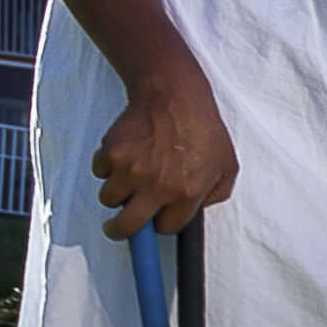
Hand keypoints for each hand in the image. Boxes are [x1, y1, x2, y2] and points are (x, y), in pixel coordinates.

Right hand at [88, 76, 236, 238]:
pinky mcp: (111, 152)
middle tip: (116, 228)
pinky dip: (107, 166)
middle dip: (118, 231)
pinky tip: (126, 153)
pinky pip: (100, 171)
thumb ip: (215, 195)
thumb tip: (198, 211)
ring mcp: (131, 170)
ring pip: (109, 198)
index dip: (161, 223)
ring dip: (116, 191)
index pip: (165, 228)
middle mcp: (157, 187)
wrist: (174, 96)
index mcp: (186, 194)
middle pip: (126, 227)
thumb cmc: (203, 129)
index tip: (156, 220)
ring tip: (131, 174)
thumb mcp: (227, 167)